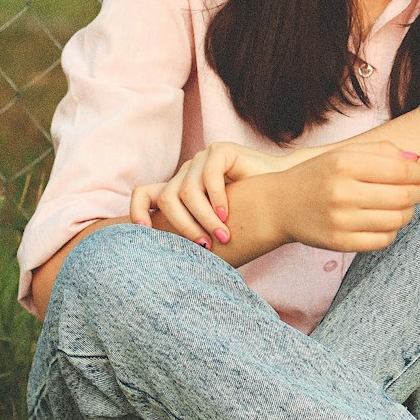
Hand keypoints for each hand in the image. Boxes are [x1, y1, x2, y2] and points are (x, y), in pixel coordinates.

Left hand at [129, 141, 311, 245]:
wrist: (283, 198)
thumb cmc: (250, 220)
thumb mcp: (212, 231)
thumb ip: (191, 238)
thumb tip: (165, 268)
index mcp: (179, 190)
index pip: (144, 194)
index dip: (137, 211)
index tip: (145, 233)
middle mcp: (186, 173)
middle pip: (165, 198)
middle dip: (182, 226)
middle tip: (204, 245)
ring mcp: (202, 159)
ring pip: (186, 192)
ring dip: (203, 218)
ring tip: (223, 235)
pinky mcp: (219, 151)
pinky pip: (209, 178)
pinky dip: (217, 200)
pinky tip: (227, 214)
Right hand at [275, 141, 419, 251]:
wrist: (281, 205)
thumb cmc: (318, 175)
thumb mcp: (344, 153)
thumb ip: (381, 151)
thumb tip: (418, 160)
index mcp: (344, 164)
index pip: (399, 170)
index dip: (419, 172)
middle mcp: (342, 192)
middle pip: (403, 196)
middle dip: (418, 191)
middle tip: (417, 188)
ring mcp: (341, 221)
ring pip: (397, 219)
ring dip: (408, 211)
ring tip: (402, 204)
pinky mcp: (340, 243)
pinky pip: (383, 240)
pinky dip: (392, 230)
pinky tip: (385, 220)